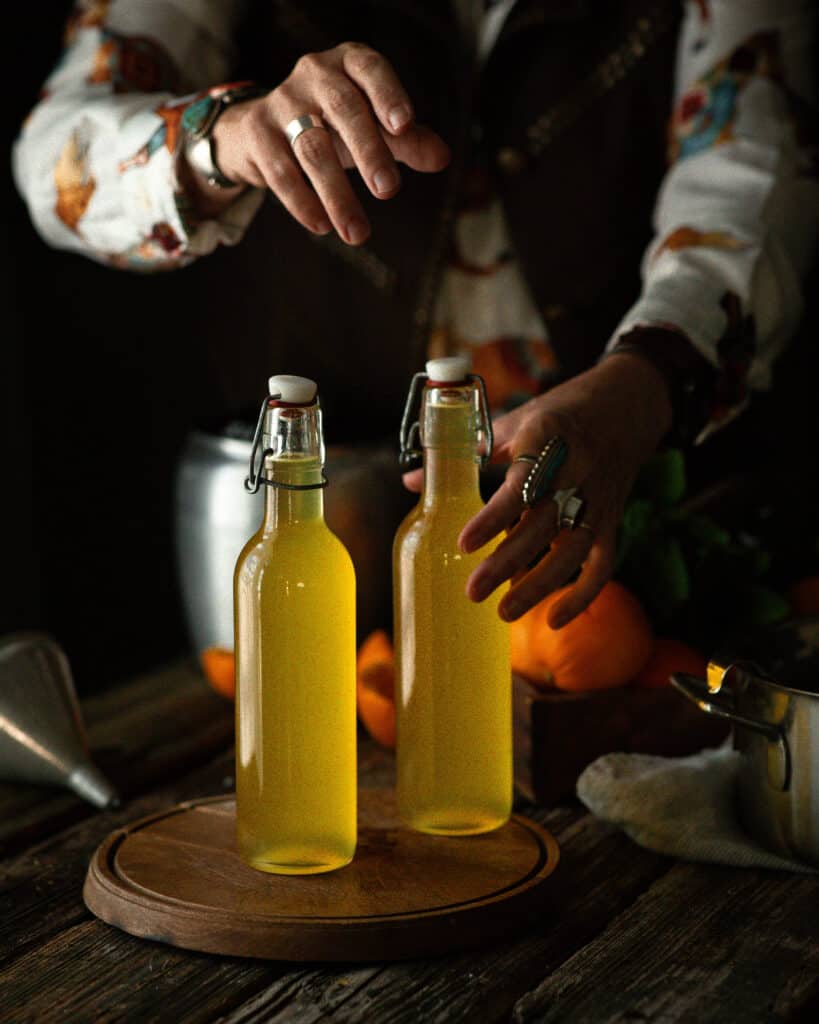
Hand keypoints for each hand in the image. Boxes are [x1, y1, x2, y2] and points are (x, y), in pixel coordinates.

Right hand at [206, 43, 449, 243]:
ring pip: (314, 149)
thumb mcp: (373, 127)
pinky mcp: (258, 134)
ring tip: (357, 234)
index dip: (388, 95)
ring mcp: (282, 102)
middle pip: (344, 111)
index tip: (404, 125)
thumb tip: (442, 158)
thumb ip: (406, 140)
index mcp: (349, 64)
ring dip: (338, 195)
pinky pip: (282, 171)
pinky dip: (302, 202)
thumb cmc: (332, 125)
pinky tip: (322, 226)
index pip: (371, 71)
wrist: (261, 131)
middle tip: (388, 191)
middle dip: (369, 152)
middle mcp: (314, 74)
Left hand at [404, 354, 672, 627]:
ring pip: (572, 551)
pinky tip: (554, 620)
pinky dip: (582, 596)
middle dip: (507, 562)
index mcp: (546, 441)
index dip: (493, 517)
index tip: (464, 544)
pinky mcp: (611, 520)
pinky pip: (602, 564)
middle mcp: (576, 473)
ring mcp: (597, 500)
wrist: (626, 406)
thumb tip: (412, 482)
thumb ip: (469, 455)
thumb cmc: (559, 414)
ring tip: (504, 613)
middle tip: (472, 592)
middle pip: (542, 526)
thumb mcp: (515, 423)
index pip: (519, 485)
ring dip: (540, 586)